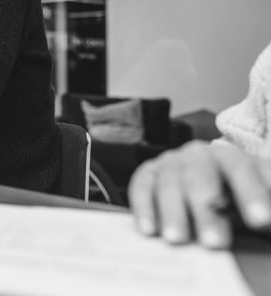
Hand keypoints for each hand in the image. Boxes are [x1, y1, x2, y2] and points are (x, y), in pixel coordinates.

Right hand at [129, 141, 270, 248]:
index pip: (241, 171)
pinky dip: (144, 208)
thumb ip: (266, 212)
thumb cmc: (237, 199)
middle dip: (207, 211)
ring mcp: (171, 163)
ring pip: (169, 183)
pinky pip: (141, 187)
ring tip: (178, 240)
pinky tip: (149, 230)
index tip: (262, 222)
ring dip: (173, 213)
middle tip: (215, 243)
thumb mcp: (259, 203)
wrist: (209, 185)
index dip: (251, 194)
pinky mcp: (148, 173)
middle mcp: (199, 155)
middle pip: (200, 178)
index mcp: (232, 158)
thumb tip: (270, 223)